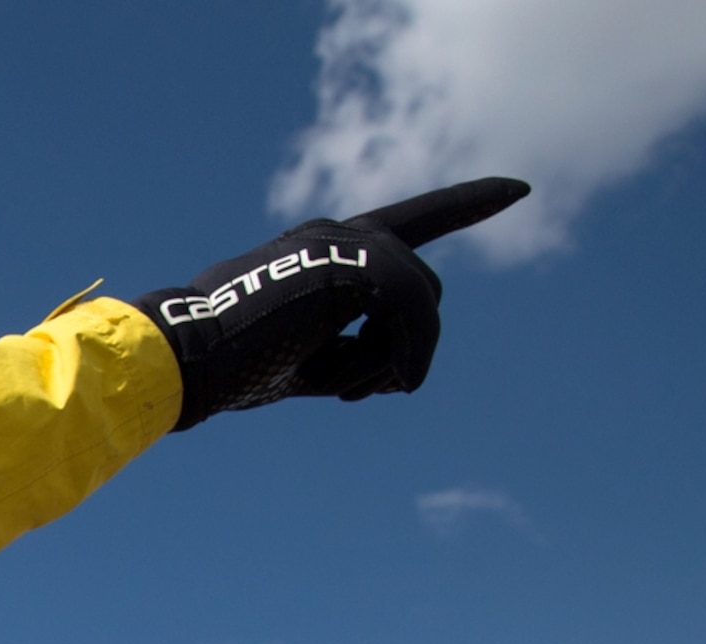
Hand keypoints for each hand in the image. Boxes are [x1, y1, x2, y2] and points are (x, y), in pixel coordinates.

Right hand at [134, 177, 527, 429]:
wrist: (185, 358)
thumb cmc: (231, 368)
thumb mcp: (306, 356)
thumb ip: (355, 348)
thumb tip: (402, 371)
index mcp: (325, 248)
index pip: (416, 218)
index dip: (470, 202)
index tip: (520, 188)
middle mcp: (341, 234)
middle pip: (422, 287)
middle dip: (408, 346)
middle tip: (363, 394)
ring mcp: (348, 245)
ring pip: (421, 302)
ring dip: (399, 359)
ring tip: (349, 392)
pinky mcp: (355, 267)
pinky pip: (415, 315)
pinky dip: (407, 358)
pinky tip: (376, 385)